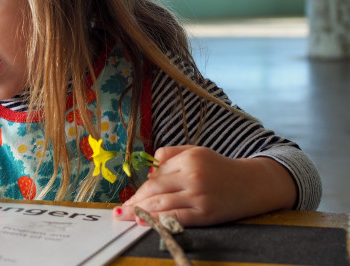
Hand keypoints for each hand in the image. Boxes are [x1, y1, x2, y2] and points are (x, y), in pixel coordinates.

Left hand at [113, 145, 295, 225]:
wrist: (253, 184)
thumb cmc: (220, 168)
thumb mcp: (196, 151)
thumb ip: (170, 154)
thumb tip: (149, 170)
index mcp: (189, 159)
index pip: (156, 175)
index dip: (140, 188)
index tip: (128, 198)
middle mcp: (194, 176)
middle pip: (155, 189)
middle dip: (135, 201)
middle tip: (120, 211)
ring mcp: (200, 196)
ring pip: (162, 203)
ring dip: (140, 212)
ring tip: (126, 217)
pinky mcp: (206, 214)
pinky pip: (176, 217)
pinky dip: (157, 219)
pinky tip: (144, 222)